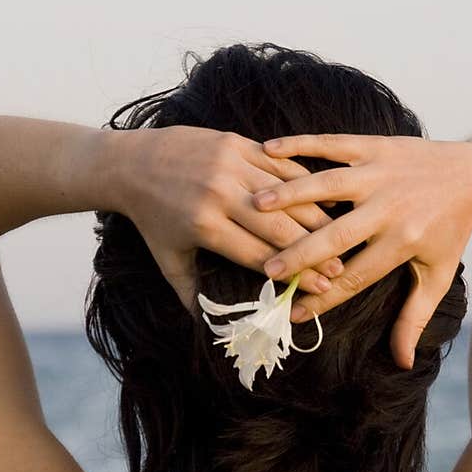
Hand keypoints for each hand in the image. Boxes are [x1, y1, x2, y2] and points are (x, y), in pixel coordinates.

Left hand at [114, 125, 346, 309]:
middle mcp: (220, 194)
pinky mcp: (235, 142)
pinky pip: (279, 164)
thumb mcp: (168, 259)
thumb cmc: (153, 218)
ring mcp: (229, 164)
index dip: (294, 274)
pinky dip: (303, 181)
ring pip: (286, 194)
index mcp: (205, 226)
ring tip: (340, 234)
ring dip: (316, 216)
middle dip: (314, 251)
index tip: (320, 288)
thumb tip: (210, 329)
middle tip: (339, 268)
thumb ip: (191, 294)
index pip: (260, 255)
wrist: (131, 163)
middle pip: (280, 227)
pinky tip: (323, 197)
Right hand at [252, 133, 471, 367]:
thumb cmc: (449, 231)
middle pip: (338, 235)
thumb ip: (414, 317)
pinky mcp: (376, 146)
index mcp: (404, 242)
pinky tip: (269, 149)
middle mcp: (391, 208)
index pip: (356, 276)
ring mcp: (382, 173)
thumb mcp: (436, 275)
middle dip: (300, 253)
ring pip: (329, 184)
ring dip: (292, 194)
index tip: (293, 312)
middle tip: (267, 269)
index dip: (324, 297)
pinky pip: (334, 144)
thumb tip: (402, 364)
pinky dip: (302, 144)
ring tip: (257, 204)